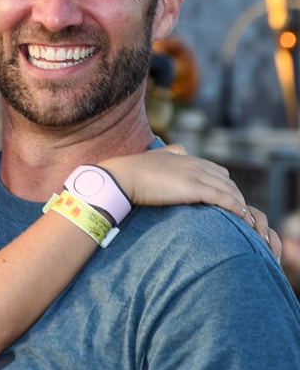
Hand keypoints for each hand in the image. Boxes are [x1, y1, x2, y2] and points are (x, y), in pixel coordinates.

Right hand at [102, 147, 277, 252]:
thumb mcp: (157, 155)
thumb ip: (171, 152)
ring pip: (228, 188)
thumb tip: (181, 150)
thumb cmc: (135, 170)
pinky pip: (223, 198)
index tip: (228, 199)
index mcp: (186, 157)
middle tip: (240, 212)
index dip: (226, 185)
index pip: (217, 170)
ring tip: (245, 218)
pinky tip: (241, 217)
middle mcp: (195, 164)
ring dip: (239, 203)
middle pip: (226, 180)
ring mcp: (195, 175)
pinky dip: (235, 207)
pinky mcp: (194, 188)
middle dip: (236, 195)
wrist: (124, 176)